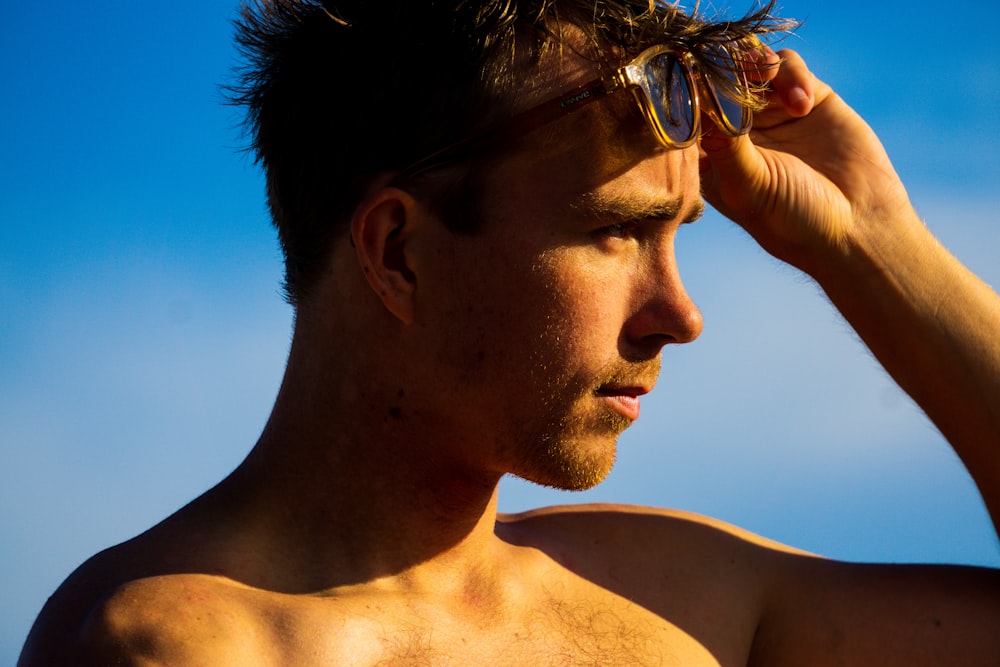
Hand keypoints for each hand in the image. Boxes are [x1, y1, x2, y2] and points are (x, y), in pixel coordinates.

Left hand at [699, 49, 913, 273]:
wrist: (858, 226)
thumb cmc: (793, 220)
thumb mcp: (750, 186)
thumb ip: (724, 144)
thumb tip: (699, 100)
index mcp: (711, 158)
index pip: (688, 115)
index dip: (691, 94)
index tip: (698, 84)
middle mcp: (737, 133)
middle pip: (717, 83)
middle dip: (724, 70)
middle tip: (738, 70)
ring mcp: (771, 115)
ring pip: (750, 69)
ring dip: (755, 65)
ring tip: (768, 75)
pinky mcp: (807, 98)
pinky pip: (787, 68)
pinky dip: (791, 75)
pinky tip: (802, 105)